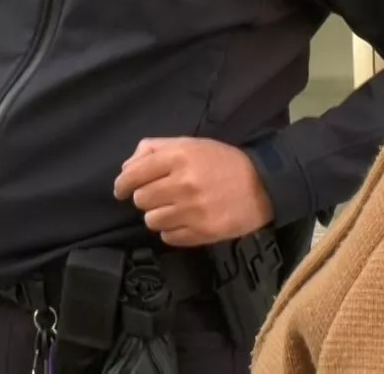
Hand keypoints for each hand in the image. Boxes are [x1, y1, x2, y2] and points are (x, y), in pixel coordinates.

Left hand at [113, 137, 274, 247]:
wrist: (262, 185)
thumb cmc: (222, 162)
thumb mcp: (190, 144)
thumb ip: (155, 149)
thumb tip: (126, 168)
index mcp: (179, 157)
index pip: (134, 174)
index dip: (122, 184)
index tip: (121, 190)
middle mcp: (183, 184)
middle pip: (140, 200)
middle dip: (145, 198)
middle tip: (158, 195)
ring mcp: (193, 211)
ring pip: (152, 221)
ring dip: (158, 215)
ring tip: (173, 209)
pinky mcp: (202, 233)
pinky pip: (168, 237)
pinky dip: (171, 231)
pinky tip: (184, 221)